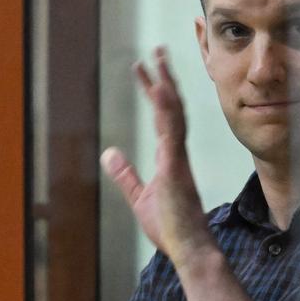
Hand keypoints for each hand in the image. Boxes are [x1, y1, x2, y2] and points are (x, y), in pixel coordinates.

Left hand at [100, 47, 213, 266]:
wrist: (190, 249)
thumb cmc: (171, 227)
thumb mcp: (140, 197)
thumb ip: (126, 174)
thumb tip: (109, 152)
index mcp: (169, 157)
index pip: (162, 118)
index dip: (154, 93)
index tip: (146, 71)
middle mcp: (176, 152)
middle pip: (171, 107)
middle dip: (162, 78)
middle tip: (156, 51)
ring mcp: (177, 158)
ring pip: (174, 113)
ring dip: (165, 85)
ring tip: (157, 58)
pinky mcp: (176, 168)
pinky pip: (172, 134)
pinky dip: (167, 110)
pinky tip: (161, 91)